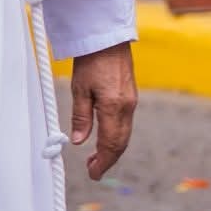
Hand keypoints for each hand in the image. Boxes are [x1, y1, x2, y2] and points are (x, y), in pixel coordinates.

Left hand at [68, 43, 136, 180]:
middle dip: (107, 159)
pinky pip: (126, 123)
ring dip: (112, 149)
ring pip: (125, 134)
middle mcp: (127, 107)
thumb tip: (79, 142)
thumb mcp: (80, 88)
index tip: (92, 174)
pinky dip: (117, 136)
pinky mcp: (130, 95)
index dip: (102, 162)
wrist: (108, 36)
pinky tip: (105, 138)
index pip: (111, 144)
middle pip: (120, 143)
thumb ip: (81, 117)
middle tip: (92, 170)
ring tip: (96, 158)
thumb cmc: (91, 58)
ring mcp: (131, 101)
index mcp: (114, 107)